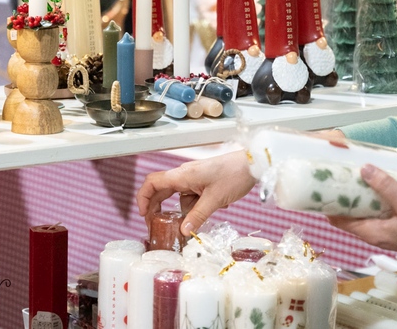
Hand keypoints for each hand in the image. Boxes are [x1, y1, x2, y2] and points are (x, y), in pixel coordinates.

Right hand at [137, 150, 256, 235]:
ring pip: (180, 197)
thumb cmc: (234, 175)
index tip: (143, 214)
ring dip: (184, 210)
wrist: (254, 164)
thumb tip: (183, 231)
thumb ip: (197, 216)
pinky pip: (193, 197)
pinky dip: (198, 206)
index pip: (152, 183)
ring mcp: (195, 178)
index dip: (143, 198)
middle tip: (157, 226)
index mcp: (182, 175)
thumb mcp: (214, 200)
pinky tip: (214, 209)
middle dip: (158, 208)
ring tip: (194, 222)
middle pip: (162, 191)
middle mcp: (185, 175)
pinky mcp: (204, 182)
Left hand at [327, 164, 396, 262]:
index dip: (328, 206)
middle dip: (345, 197)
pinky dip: (379, 199)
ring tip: (359, 174)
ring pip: (369, 213)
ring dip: (363, 197)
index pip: (340, 221)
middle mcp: (379, 234)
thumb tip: (363, 168)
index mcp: (373, 233)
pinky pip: (384, 212)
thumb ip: (385, 186)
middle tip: (340, 174)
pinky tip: (384, 184)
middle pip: (353, 216)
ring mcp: (392, 231)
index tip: (322, 187)